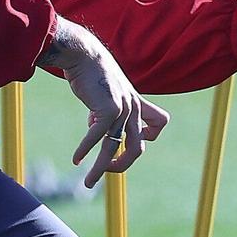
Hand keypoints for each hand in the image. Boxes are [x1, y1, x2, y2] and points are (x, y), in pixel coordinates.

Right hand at [39, 19, 170, 187]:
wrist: (84, 54)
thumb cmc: (92, 71)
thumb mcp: (107, 90)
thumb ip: (106, 108)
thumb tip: (95, 126)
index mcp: (136, 101)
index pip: (160, 121)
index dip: (150, 136)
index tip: (128, 138)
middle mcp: (133, 107)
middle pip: (138, 147)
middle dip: (123, 164)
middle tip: (106, 169)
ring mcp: (122, 109)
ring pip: (115, 147)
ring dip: (101, 168)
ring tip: (89, 182)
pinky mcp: (108, 108)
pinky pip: (97, 137)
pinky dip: (86, 150)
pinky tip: (76, 158)